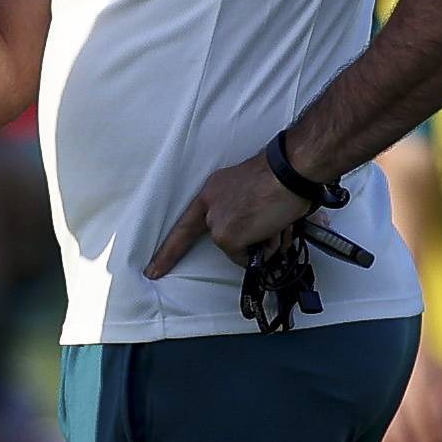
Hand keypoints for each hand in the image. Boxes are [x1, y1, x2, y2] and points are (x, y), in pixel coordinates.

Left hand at [149, 151, 326, 280]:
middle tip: (270, 226)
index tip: (153, 270)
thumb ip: (242, 211)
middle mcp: (209, 207)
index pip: (185, 225)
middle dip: (250, 240)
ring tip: (276, 220)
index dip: (168, 251)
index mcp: (212, 191)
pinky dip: (264, 248)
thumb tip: (256, 238)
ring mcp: (216, 223)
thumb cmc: (280, 176)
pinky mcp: (227, 237)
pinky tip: (274, 228)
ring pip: (240, 249)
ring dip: (262, 242)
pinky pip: (248, 257)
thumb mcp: (249, 190)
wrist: (289, 172)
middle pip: (223, 239)